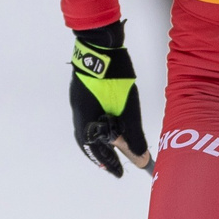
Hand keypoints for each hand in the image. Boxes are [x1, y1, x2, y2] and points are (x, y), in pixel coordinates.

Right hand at [68, 23, 148, 174]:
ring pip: (87, 128)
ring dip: (100, 139)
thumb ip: (133, 134)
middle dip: (101, 154)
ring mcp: (78, 100)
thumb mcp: (129, 109)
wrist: (101, 44)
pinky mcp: (83, 90)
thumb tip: (140, 156)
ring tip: (113, 145)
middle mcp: (78, 112)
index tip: (119, 174)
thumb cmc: (115, 75)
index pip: (96, 149)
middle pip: (87, 141)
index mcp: (87, 119)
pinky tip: (108, 122)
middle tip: (113, 164)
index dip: (110, 163)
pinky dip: (98, 125)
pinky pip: (88, 115)